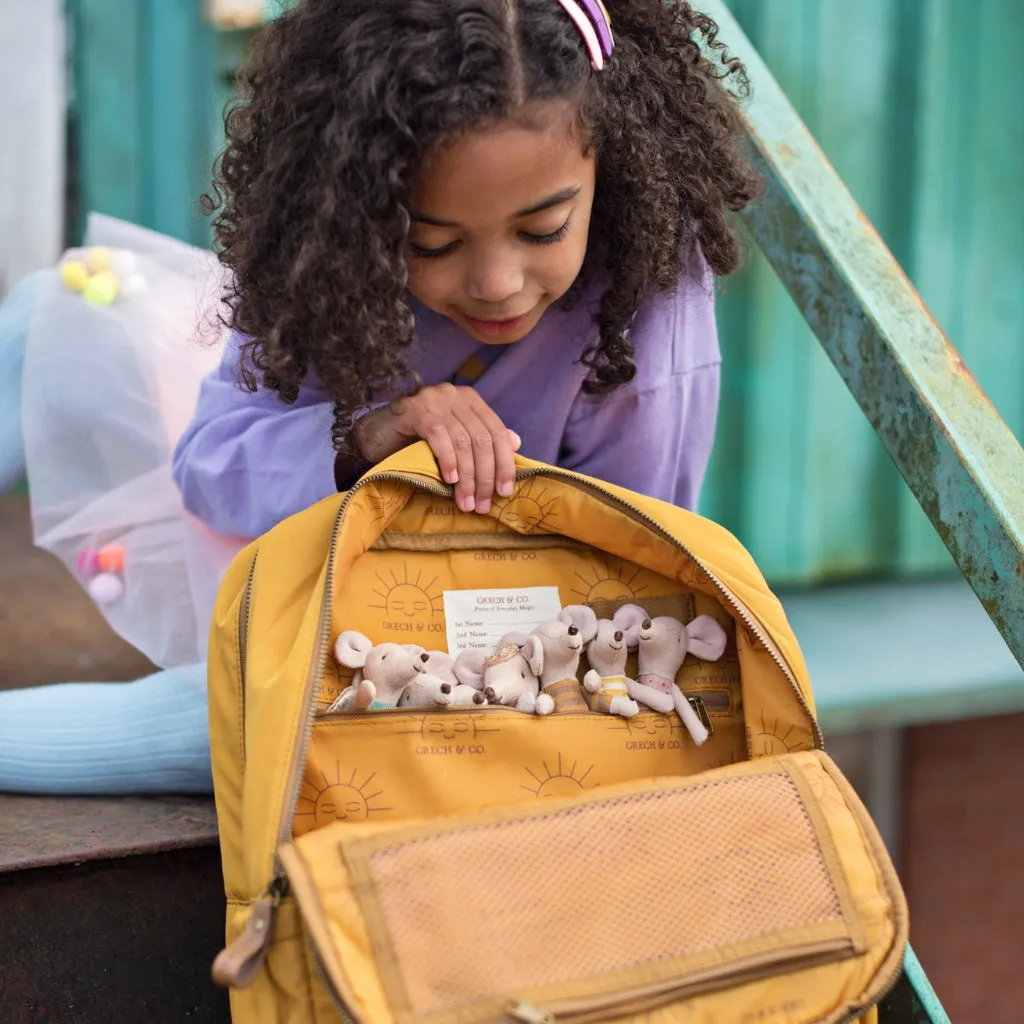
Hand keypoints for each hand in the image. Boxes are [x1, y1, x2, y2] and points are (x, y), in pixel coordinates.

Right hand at [354, 384, 520, 512]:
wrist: (376, 432)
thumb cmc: (418, 438)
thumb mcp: (455, 437)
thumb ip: (482, 437)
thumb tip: (516, 443)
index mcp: (471, 399)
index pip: (496, 432)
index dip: (504, 463)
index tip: (504, 491)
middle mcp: (455, 395)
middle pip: (481, 439)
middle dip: (485, 476)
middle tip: (483, 504)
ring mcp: (435, 400)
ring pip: (462, 441)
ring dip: (467, 477)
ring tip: (466, 503)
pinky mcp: (415, 409)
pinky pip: (438, 436)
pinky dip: (448, 460)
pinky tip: (450, 480)